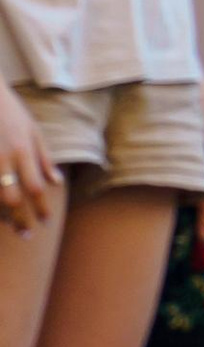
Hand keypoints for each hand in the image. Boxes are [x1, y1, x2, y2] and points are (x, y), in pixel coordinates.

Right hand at [0, 76, 62, 234]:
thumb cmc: (11, 112)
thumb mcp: (33, 130)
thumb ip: (44, 157)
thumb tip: (56, 182)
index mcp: (22, 150)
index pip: (35, 187)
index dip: (41, 207)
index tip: (45, 222)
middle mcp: (3, 158)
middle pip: (12, 198)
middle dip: (20, 219)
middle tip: (27, 234)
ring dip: (2, 215)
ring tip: (9, 226)